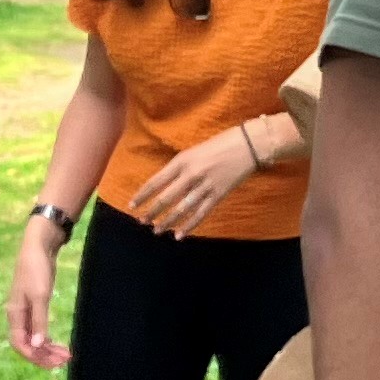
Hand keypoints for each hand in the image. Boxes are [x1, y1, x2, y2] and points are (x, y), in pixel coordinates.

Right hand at [7, 222, 71, 368]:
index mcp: (14, 314)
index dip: (35, 357)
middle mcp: (17, 316)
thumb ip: (38, 321)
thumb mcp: (40, 296)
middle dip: (44, 355)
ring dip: (47, 348)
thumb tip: (36, 346)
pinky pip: (37, 329)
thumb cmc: (37, 269)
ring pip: (33, 338)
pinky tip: (56, 342)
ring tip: (65, 355)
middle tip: (64, 361)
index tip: (53, 363)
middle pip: (27, 344)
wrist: (38, 247)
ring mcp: (25, 311)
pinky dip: (46, 337)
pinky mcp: (34, 305)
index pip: (20, 345)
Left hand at [128, 131, 257, 236]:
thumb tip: (164, 185)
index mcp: (182, 161)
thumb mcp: (193, 151)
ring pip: (181, 209)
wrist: (248, 145)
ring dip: (168, 222)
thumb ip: (179, 168)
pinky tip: (179, 235)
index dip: (142, 195)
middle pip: (166, 198)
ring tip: (157, 230)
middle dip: (152, 212)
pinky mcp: (218, 195)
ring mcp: (205, 186)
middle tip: (142, 222)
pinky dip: (189, 226)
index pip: (156, 182)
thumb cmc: (219, 144)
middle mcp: (191, 174)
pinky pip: (200, 214)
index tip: (131, 206)